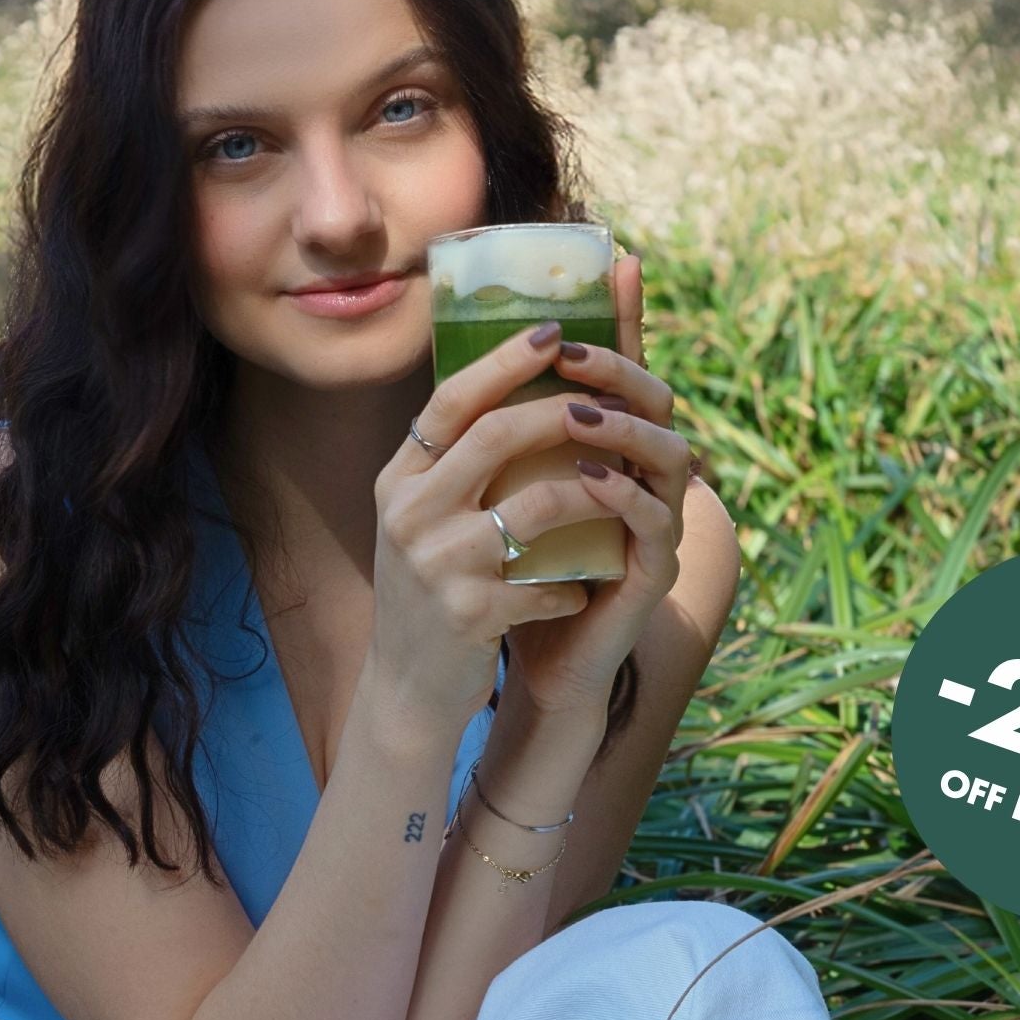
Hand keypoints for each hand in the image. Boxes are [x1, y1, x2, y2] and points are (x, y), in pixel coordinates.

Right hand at [370, 318, 622, 712]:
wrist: (404, 689)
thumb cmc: (426, 593)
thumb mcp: (418, 522)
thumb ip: (449, 467)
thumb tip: (506, 388)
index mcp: (398, 482)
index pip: (451, 402)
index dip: (506, 361)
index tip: (555, 330)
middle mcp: (409, 513)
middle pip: (497, 436)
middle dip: (563, 410)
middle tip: (609, 398)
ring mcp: (437, 564)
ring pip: (537, 505)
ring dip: (591, 494)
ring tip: (621, 492)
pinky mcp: (470, 613)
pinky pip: (547, 582)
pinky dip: (575, 583)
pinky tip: (585, 588)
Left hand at [501, 252, 694, 715]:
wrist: (528, 656)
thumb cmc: (513, 566)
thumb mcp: (497, 488)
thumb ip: (495, 433)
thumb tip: (456, 358)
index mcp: (608, 444)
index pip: (621, 368)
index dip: (625, 317)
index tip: (616, 262)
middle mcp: (642, 470)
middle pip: (654, 398)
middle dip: (614, 368)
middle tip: (566, 352)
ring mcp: (655, 517)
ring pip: (667, 453)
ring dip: (621, 428)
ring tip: (576, 413)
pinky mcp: (652, 566)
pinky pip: (654, 521)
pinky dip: (627, 497)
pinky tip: (594, 480)